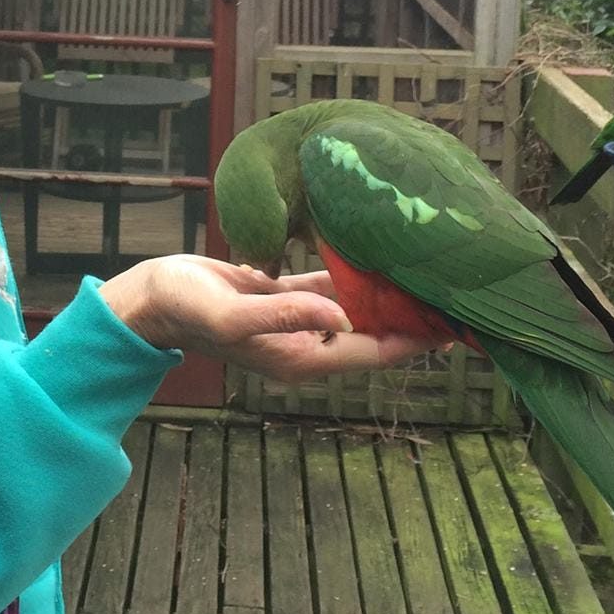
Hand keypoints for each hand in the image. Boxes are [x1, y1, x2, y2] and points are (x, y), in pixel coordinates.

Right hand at [98, 256, 442, 384]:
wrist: (152, 297)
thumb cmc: (188, 309)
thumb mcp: (235, 315)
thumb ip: (288, 315)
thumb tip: (344, 318)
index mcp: (302, 357)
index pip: (376, 351)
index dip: (418, 338)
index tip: (458, 321)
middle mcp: (308, 343)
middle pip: (377, 333)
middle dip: (414, 315)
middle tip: (460, 288)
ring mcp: (298, 321)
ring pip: (359, 308)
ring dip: (389, 293)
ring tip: (432, 271)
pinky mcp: (284, 296)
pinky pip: (331, 287)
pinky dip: (356, 274)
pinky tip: (382, 256)